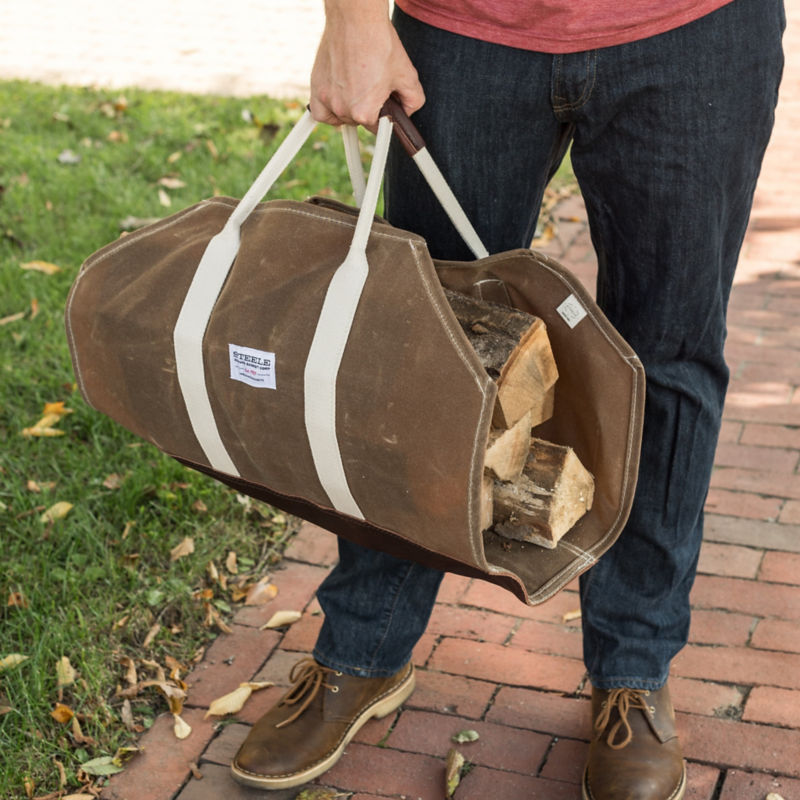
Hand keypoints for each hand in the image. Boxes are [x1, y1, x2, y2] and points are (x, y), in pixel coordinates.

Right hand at [310, 0, 424, 130]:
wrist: (356, 19)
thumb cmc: (380, 44)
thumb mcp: (407, 75)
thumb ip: (413, 101)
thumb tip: (406, 113)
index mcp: (364, 111)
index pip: (377, 129)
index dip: (384, 116)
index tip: (385, 105)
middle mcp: (343, 109)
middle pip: (358, 122)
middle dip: (367, 109)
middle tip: (372, 87)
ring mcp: (326, 98)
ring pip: (339, 118)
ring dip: (348, 109)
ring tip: (357, 87)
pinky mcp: (315, 87)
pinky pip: (320, 113)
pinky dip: (327, 110)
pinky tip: (338, 99)